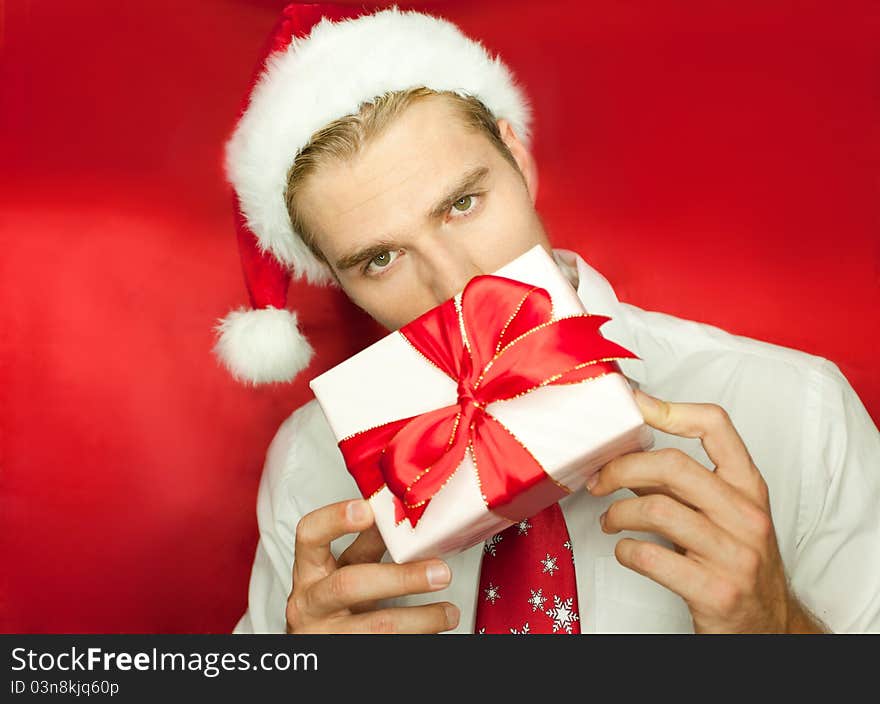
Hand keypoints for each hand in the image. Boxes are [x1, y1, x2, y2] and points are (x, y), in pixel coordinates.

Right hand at [286, 498, 459, 632]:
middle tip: (438, 572)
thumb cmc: (334, 604)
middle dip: (400, 578)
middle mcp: (311, 602)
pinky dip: (416, 637)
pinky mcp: (346, 655)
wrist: (320, 648)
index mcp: (310, 570)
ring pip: (375, 626)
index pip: (310, 535)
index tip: (368, 510)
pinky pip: (383, 645)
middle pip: (348, 585)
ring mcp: (326, 633)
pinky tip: (435, 630)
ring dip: (420, 618)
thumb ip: (368, 545)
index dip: (335, 519)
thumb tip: (405, 516)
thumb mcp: (346, 570)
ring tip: (447, 612)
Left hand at [587, 389, 826, 632]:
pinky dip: (626, 550)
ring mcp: (734, 555)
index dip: (669, 409)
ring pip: (657, 509)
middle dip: (622, 468)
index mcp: (749, 488)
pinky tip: (625, 550)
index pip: (715, 427)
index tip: (634, 406)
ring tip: (610, 521)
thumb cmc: (737, 564)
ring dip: (617, 512)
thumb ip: (682, 485)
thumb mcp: (724, 516)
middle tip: (599, 480)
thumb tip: (628, 454)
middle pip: (672, 465)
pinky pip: (651, 557)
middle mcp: (746, 516)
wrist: (769, 627)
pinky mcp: (715, 591)